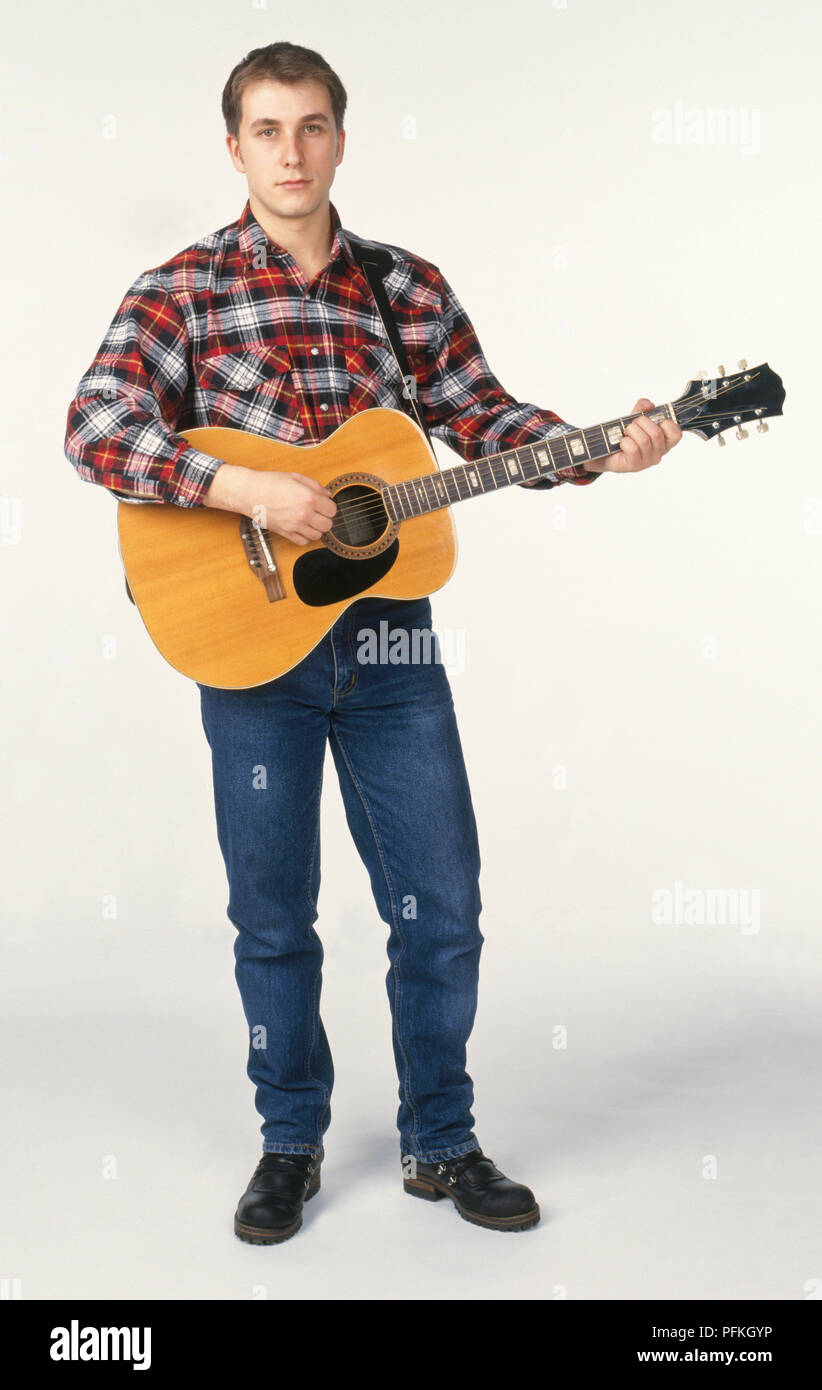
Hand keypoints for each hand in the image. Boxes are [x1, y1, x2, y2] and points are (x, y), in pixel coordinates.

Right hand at [204, 464, 336, 544]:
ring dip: (316, 529)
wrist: (250, 492)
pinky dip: (304, 536)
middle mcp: (303, 514)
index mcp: (308, 498)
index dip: (329, 506)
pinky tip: (300, 527)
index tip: (323, 504)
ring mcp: (294, 525)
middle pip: (328, 525)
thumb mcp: (296, 477)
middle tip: (317, 513)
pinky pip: (303, 542)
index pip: (332, 510)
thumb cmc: (270, 482)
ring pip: (317, 536)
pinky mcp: (285, 533)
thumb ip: (315, 485)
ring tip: (309, 520)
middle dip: (325, 518)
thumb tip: (327, 494)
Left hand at [585, 398, 681, 472]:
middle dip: (641, 422)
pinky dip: (624, 442)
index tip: (656, 421)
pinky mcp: (635, 466)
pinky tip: (622, 443)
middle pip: (656, 433)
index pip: (676, 434)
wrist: (606, 451)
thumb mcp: (635, 418)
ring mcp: (647, 461)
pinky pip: (632, 449)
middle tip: (633, 424)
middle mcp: (659, 453)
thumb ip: (642, 408)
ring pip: (644, 440)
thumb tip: (648, 405)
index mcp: (664, 442)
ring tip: (626, 433)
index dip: (667, 424)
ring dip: (631, 431)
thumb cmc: (625, 435)